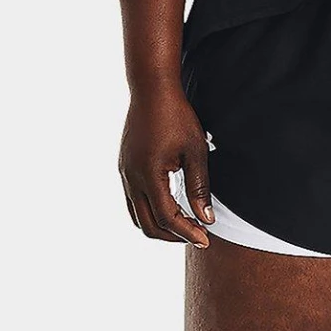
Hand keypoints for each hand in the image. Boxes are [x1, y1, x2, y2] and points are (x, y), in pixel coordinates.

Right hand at [118, 79, 214, 246]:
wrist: (152, 90)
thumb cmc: (177, 116)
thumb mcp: (196, 151)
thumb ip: (200, 187)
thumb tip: (206, 219)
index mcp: (148, 175)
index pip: (167, 218)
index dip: (187, 232)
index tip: (206, 240)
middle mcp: (131, 178)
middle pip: (148, 225)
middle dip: (173, 236)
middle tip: (198, 235)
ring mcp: (124, 174)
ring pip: (137, 216)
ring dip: (160, 227)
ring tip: (185, 225)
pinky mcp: (124, 168)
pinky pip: (133, 202)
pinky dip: (150, 212)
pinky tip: (170, 207)